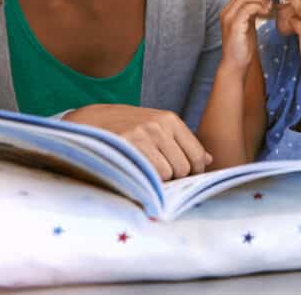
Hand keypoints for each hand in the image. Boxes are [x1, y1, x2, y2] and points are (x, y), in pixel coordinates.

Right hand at [64, 104, 211, 180]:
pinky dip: (146, 180)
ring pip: (168, 174)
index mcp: (170, 119)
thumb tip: (209, 160)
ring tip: (145, 170)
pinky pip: (149, 175)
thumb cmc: (128, 127)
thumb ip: (182, 142)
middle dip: (175, 176)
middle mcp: (159, 125)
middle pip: (184, 168)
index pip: (197, 154)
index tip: (185, 178)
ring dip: (158, 179)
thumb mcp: (156, 126)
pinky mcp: (127, 146)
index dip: (195, 172)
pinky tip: (136, 172)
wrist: (90, 121)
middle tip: (158, 173)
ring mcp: (143, 135)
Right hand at [218, 0, 270, 72]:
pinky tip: (265, 14)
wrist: (235, 64)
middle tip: (269, 5)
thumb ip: (251, 13)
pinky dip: (259, 7)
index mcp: (229, 11)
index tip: (267, 2)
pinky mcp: (234, 25)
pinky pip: (247, 8)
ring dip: (261, 0)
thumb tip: (261, 2)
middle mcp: (226, 12)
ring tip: (268, 9)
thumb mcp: (248, 25)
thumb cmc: (242, 47)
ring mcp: (229, 18)